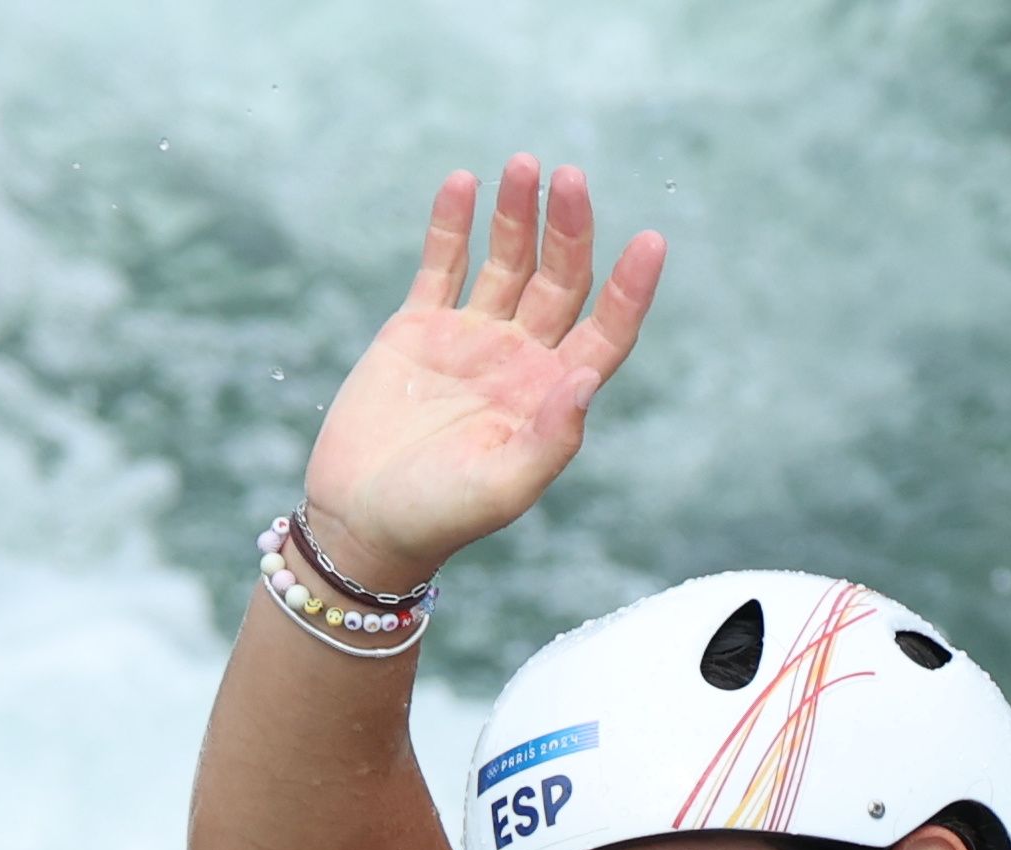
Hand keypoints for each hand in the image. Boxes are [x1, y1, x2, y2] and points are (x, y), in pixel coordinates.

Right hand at [301, 158, 666, 596]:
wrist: (359, 522)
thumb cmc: (437, 518)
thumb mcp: (502, 487)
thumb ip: (551, 437)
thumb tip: (590, 375)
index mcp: (552, 396)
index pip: (607, 330)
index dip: (631, 288)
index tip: (651, 241)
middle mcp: (520, 359)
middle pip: (559, 281)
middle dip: (568, 229)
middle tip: (570, 178)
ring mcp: (470, 339)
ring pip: (506, 261)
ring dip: (517, 214)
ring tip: (524, 165)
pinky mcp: (417, 328)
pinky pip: (442, 264)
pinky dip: (452, 225)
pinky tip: (465, 183)